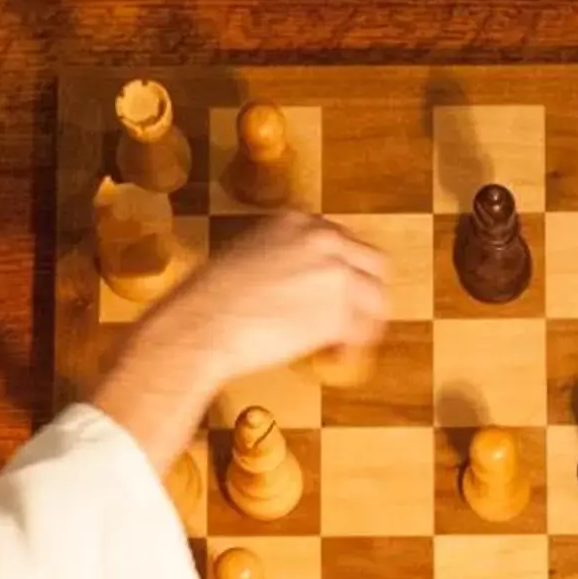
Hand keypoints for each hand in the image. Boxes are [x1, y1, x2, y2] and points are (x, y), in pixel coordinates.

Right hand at [91, 213, 389, 464]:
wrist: (201, 324)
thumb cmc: (207, 298)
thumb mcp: (243, 253)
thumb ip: (278, 257)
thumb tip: (292, 281)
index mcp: (296, 220)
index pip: (340, 239)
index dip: (342, 267)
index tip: (337, 286)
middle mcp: (322, 239)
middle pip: (372, 262)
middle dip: (366, 287)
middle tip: (358, 312)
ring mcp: (335, 274)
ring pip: (376, 297)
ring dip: (367, 320)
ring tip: (351, 341)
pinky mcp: (339, 313)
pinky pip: (363, 334)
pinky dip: (352, 350)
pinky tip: (335, 358)